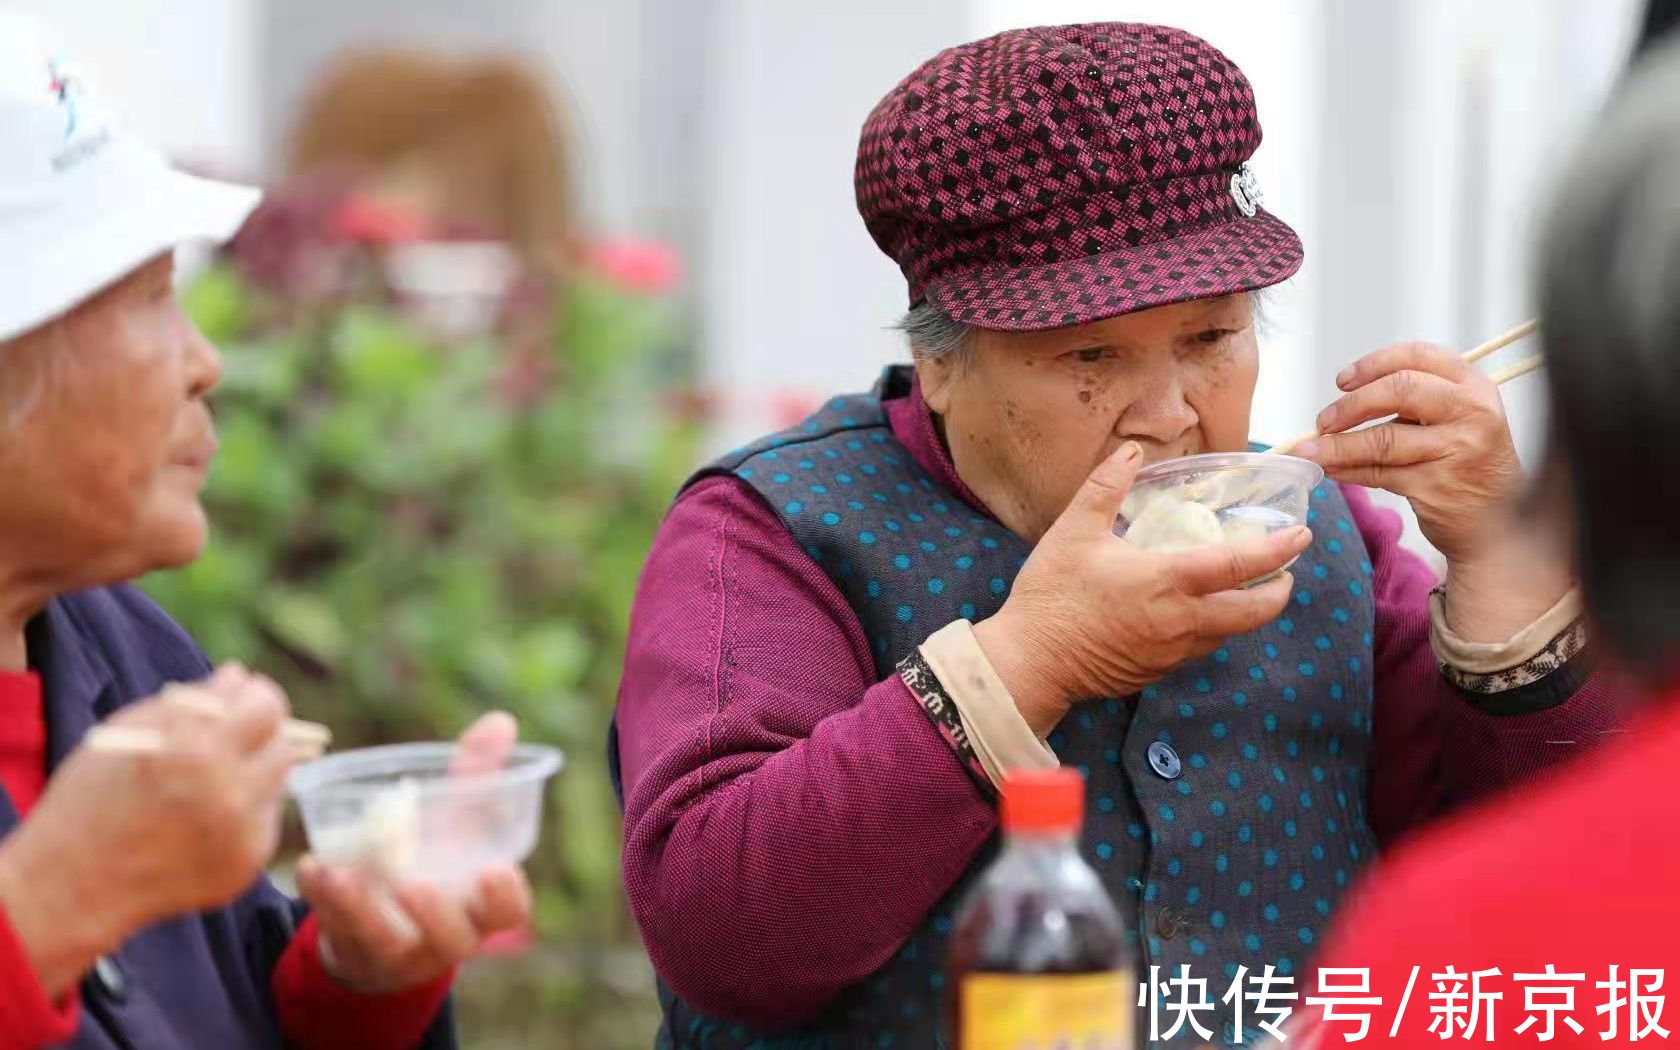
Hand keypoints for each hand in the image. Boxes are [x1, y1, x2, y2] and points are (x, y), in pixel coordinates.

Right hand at [0, 664, 294, 996]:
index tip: (245, 697)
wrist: (70, 885)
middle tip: (238, 734)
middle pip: (283, 745)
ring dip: (256, 771)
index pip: (267, 707)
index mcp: (196, 750)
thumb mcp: (129, 730)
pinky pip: (262, 821)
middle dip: (262, 734)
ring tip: (214, 777)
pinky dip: (243, 812)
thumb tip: (238, 677)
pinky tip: (204, 817)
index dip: (257, 696)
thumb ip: (193, 700)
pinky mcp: (245, 865)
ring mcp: (241, 834)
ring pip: (278, 782)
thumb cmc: (92, 797)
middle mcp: (229, 793)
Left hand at [297, 712, 533, 995]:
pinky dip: (322, 897)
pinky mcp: (354, 949)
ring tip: (339, 871)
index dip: (506, 896)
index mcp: (483, 905)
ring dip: (361, 907)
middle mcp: (448, 935)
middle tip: (414, 884)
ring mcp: (399, 949)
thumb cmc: (436, 858)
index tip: (495, 870)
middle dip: (436, 915)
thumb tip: (500, 721)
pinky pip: (336, 929)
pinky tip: (310, 864)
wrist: (384, 915)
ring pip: (385, 941)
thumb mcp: (458, 821)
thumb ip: (478, 775)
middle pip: (454, 938)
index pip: (509, 911)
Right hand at [972, 442, 1311, 734]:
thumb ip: (1107, 486)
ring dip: (1247, 612)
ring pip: (1230, 633)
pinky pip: (1200, 649)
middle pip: (1254, 612)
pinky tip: (1196, 614)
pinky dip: (1212, 629)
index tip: (1300, 535)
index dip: (1277, 549)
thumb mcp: (1074, 531)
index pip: (1239, 565)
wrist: (1030, 662)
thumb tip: (1132, 450)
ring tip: (1245, 589)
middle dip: (1279, 591)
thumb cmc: (1052, 595)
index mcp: (1167, 581)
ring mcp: (1173, 652)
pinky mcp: (1158, 671)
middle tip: (1284, 571)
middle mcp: (1182, 621)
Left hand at [1296, 342, 1523, 562]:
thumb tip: (1345, 400)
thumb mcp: (1457, 420)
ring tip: (1311, 450)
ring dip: (1337, 445)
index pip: (1419, 357)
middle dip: (1351, 405)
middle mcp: (1472, 414)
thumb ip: (1416, 402)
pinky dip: (1348, 471)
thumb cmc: (1468, 466)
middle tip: (1323, 420)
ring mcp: (1457, 450)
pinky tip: (1332, 470)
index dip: (1373, 364)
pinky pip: (1379, 474)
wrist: (1499, 525)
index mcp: (1475, 388)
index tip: (1343, 380)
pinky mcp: (1436, 487)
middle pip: (1399, 390)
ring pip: (1383, 439)